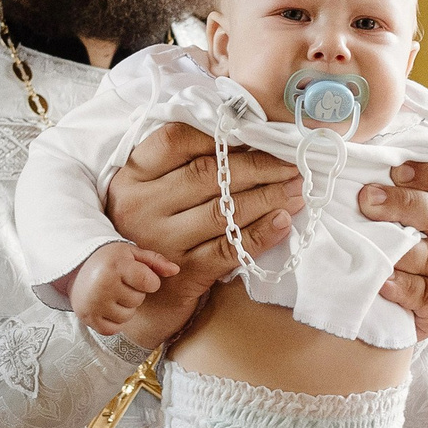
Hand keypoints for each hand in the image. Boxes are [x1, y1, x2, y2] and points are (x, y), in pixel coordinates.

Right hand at [68, 241, 180, 336]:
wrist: (75, 267)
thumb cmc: (110, 260)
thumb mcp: (132, 253)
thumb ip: (155, 261)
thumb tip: (176, 270)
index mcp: (116, 265)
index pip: (150, 283)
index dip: (148, 281)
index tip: (137, 274)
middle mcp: (103, 285)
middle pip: (137, 300)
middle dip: (134, 293)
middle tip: (120, 283)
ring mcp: (93, 303)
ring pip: (127, 316)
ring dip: (124, 307)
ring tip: (113, 294)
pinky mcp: (87, 318)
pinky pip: (113, 329)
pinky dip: (113, 321)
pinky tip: (107, 306)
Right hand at [106, 122, 304, 297]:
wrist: (136, 292)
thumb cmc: (154, 228)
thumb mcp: (151, 190)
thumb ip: (181, 163)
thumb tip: (244, 136)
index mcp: (131, 177)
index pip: (177, 140)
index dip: (221, 135)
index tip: (257, 135)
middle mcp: (140, 207)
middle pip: (208, 175)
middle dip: (259, 166)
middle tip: (291, 164)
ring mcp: (161, 242)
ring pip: (224, 211)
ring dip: (269, 198)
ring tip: (296, 189)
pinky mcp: (185, 274)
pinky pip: (231, 249)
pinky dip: (262, 233)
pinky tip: (284, 220)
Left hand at [361, 159, 427, 340]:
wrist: (398, 297)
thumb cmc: (394, 238)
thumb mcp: (398, 208)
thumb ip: (388, 182)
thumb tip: (355, 156)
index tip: (396, 171)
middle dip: (403, 203)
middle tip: (366, 199)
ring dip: (398, 248)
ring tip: (367, 241)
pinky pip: (425, 295)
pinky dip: (403, 288)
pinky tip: (381, 282)